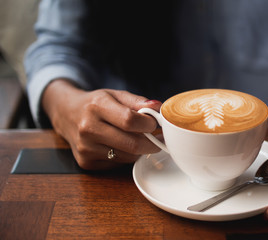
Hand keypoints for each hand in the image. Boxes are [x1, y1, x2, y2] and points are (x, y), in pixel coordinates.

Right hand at [42, 79, 161, 169]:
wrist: (67, 114)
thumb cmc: (96, 104)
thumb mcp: (116, 95)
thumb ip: (138, 101)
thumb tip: (158, 108)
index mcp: (97, 106)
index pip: (130, 121)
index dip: (149, 124)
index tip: (155, 123)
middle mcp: (88, 128)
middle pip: (132, 144)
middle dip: (151, 142)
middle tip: (158, 137)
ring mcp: (86, 148)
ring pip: (128, 156)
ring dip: (139, 150)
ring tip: (138, 138)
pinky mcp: (86, 162)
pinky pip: (118, 163)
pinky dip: (126, 156)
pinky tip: (121, 146)